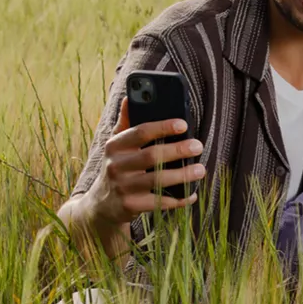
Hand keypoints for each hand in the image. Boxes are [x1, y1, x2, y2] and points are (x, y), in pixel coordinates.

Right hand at [84, 98, 205, 226]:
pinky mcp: (131, 206)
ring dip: (182, 175)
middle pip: (151, 156)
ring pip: (157, 180)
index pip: (140, 132)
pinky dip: (178, 199)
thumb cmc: (117, 167)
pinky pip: (159, 202)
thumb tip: (130, 96)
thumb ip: (125, 122)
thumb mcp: (116, 145)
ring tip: (200, 170)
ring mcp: (123, 187)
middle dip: (177, 150)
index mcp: (115, 146)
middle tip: (198, 146)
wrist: (102, 205)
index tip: (183, 125)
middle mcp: (116, 166)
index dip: (163, 127)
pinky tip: (192, 194)